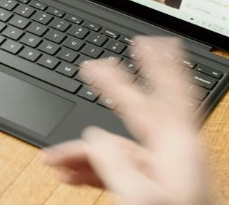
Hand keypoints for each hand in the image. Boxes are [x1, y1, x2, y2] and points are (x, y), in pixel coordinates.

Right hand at [40, 37, 212, 204]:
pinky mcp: (150, 187)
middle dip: (111, 89)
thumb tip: (92, 134)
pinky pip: (114, 169)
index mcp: (177, 144)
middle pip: (136, 110)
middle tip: (94, 66)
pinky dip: (89, 170)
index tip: (146, 39)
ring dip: (82, 150)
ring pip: (115, 146)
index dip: (157, 62)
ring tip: (52, 158)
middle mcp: (169, 151)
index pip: (167, 89)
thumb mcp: (140, 195)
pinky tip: (67, 172)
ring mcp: (159, 169)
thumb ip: (113, 160)